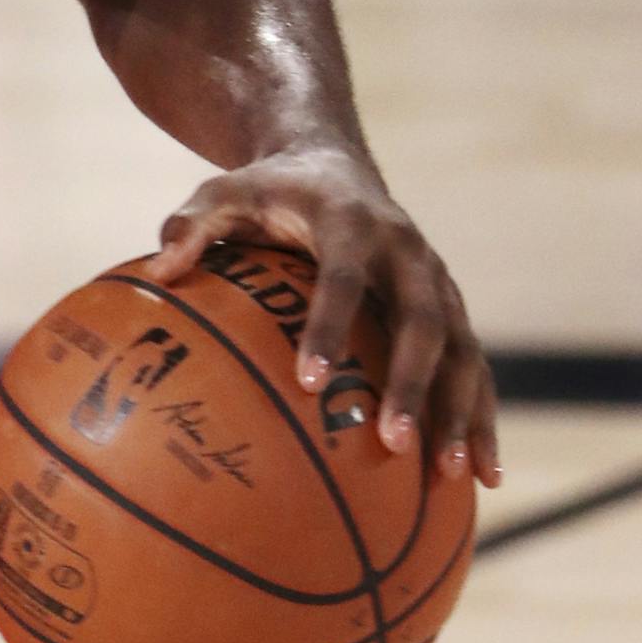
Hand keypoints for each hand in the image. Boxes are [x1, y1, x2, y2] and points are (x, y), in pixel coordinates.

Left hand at [146, 142, 500, 487]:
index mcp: (351, 222)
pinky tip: (483, 477)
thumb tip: (158, 272)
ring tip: (453, 476)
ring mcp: (438, 282)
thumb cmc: (268, 190)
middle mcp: (407, 252)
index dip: (329, 326)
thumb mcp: (224, 191)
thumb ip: (191, 224)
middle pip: (422, 321)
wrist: (333, 165)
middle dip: (412, 384)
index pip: (342, 278)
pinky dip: (480, 418)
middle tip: (390, 441)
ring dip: (460, 412)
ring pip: (462, 351)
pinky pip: (474, 367)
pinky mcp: (453, 309)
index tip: (309, 380)